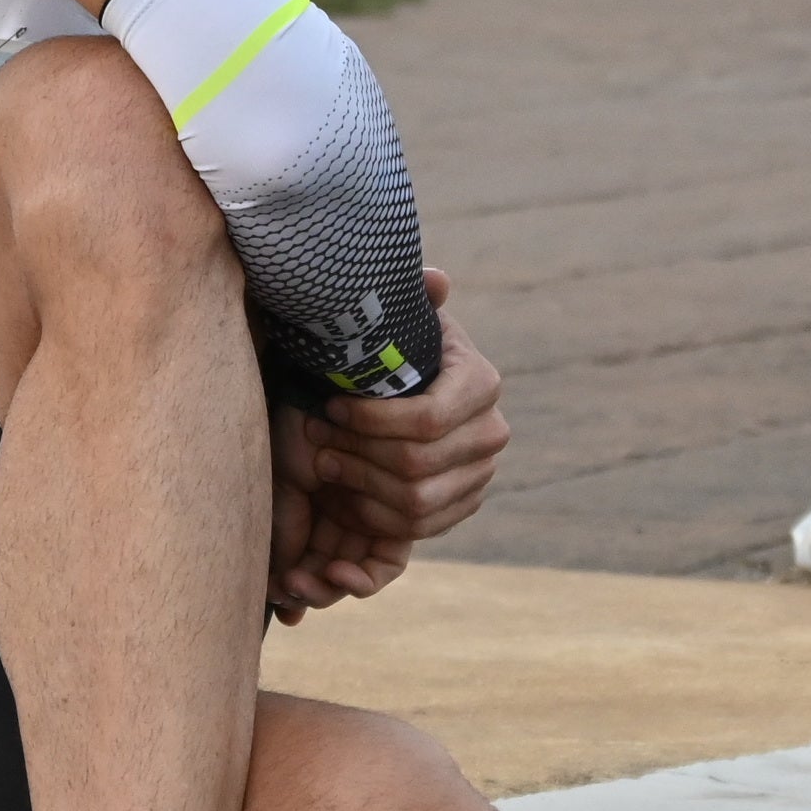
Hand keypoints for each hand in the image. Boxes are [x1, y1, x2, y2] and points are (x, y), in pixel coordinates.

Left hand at [264, 271, 509, 622]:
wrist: (405, 389)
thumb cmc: (391, 349)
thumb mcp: (396, 318)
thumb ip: (411, 296)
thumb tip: (435, 281)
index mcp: (481, 383)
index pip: (427, 419)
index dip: (371, 421)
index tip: (331, 407)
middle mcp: (492, 432)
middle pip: (417, 466)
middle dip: (357, 456)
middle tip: (317, 441)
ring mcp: (482, 474)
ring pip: (416, 503)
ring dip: (360, 488)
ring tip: (324, 465)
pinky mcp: (464, 505)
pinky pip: (419, 529)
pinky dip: (375, 519)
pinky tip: (342, 496)